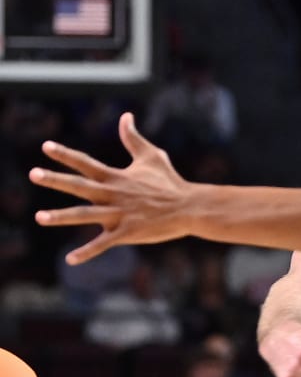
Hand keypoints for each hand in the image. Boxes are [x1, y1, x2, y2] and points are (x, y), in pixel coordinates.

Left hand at [29, 113, 191, 263]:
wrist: (189, 208)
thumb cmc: (171, 182)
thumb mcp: (152, 156)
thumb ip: (133, 138)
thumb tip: (125, 116)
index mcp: (117, 177)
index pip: (86, 163)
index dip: (66, 155)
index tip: (46, 147)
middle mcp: (114, 194)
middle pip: (79, 186)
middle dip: (56, 180)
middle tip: (33, 174)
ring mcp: (119, 214)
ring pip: (85, 215)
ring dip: (61, 217)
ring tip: (40, 217)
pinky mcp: (127, 233)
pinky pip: (103, 244)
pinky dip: (86, 253)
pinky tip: (70, 260)